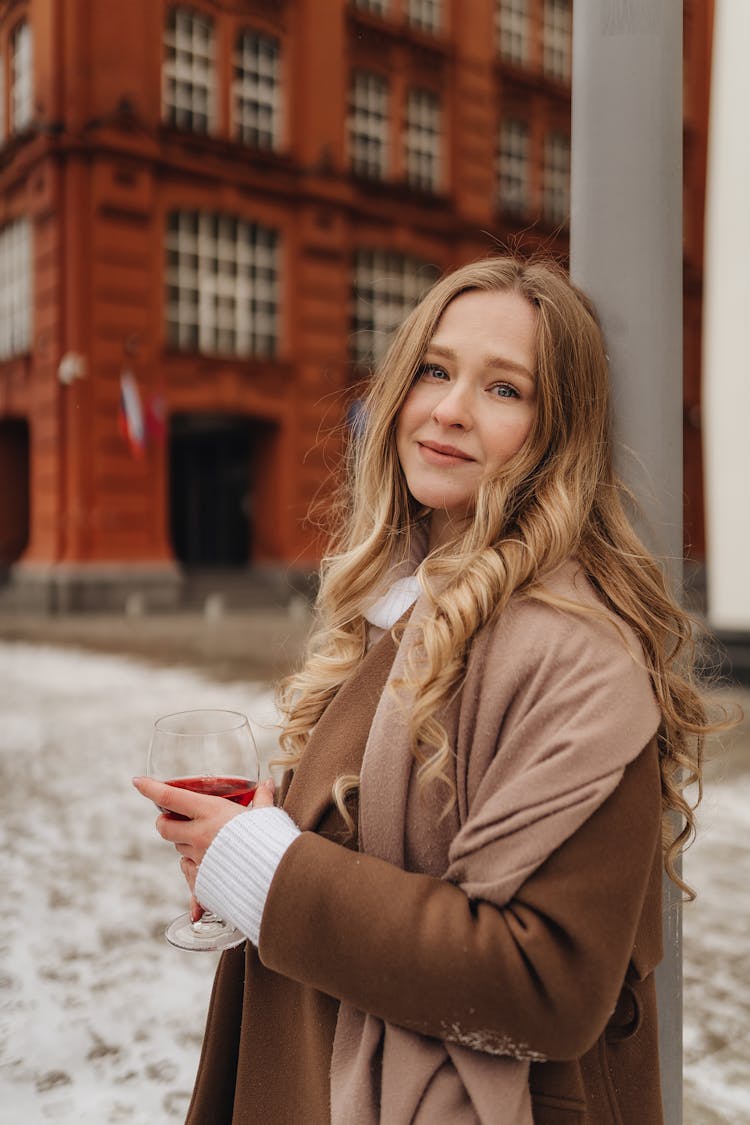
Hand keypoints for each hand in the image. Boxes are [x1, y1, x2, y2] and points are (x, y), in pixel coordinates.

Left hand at [132, 775, 275, 920]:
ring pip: (178, 849)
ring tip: (202, 841)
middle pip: (164, 826)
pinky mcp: (202, 881)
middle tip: (173, 817)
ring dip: (184, 843)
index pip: (171, 797)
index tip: (137, 781)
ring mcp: (199, 859)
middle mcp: (199, 834)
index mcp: (211, 812)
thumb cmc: (269, 841)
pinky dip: (194, 870)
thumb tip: (267, 784)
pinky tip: (203, 871)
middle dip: (164, 821)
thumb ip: (262, 799)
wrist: (273, 878)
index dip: (150, 788)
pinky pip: (189, 874)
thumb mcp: (265, 815)